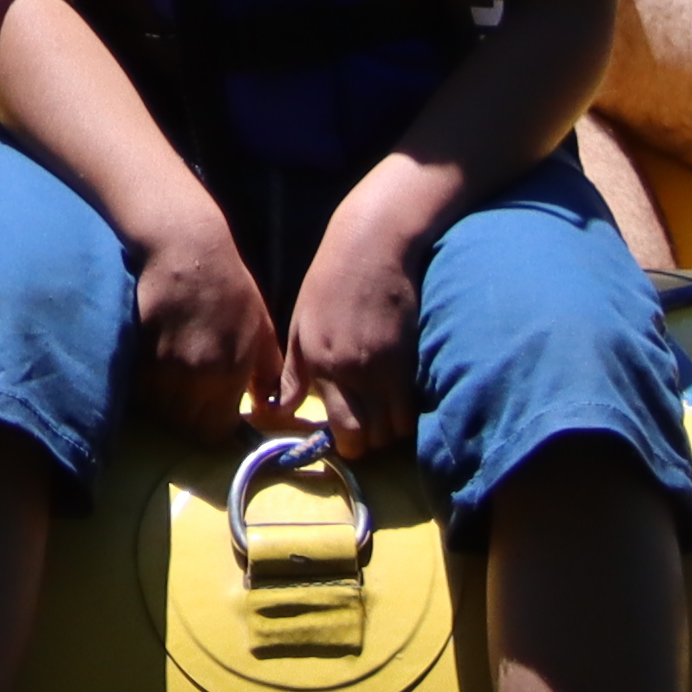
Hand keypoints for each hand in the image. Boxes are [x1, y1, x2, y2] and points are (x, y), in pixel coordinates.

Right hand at [131, 203, 288, 434]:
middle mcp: (196, 375)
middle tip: (192, 399)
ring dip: (164, 404)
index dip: (215, 428)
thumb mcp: (262, 328)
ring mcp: (163, 365)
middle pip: (183, 426)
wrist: (186, 250)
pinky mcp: (136, 352)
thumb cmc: (230, 287)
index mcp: (230, 372)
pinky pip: (138, 388)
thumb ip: (267, 373)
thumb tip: (272, 409)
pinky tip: (154, 366)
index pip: (215, 432)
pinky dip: (145, 386)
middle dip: (188, 419)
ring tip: (172, 381)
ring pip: (158, 410)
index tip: (215, 416)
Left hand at [288, 186, 439, 454]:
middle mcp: (353, 372)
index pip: (340, 430)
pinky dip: (408, 411)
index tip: (343, 437)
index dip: (345, 444)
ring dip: (390, 430)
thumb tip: (277, 412)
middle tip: (364, 428)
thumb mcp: (300, 325)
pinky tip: (399, 398)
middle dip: (367, 443)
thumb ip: (293, 374)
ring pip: (396, 428)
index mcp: (321, 364)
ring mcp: (386, 366)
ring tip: (382, 414)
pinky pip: (413, 404)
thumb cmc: (329, 281)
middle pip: (369, 438)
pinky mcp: (411, 355)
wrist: (372, 246)